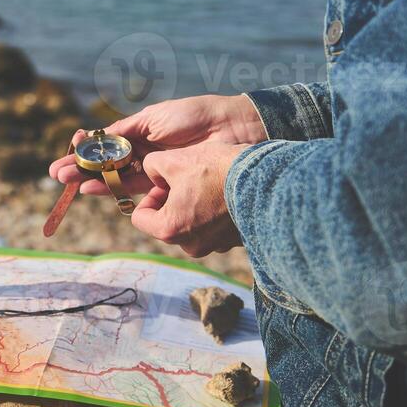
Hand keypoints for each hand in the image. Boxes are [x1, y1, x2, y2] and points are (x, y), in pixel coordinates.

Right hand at [48, 94, 266, 197]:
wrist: (230, 129)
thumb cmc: (195, 116)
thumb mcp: (155, 118)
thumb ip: (127, 130)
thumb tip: (100, 137)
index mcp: (141, 133)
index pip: (107, 144)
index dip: (88, 149)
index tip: (70, 150)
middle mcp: (144, 152)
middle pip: (107, 163)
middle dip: (82, 168)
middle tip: (58, 174)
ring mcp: (154, 169)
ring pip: (116, 177)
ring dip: (92, 180)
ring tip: (71, 183)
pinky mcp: (165, 184)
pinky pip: (135, 187)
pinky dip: (114, 189)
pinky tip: (96, 188)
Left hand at [130, 142, 249, 257]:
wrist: (265, 179)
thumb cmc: (217, 170)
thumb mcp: (174, 160)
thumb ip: (152, 166)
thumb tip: (153, 173)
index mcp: (170, 230)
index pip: (141, 218)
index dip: (150, 196)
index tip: (166, 182)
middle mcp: (191, 245)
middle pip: (168, 222)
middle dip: (173, 200)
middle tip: (188, 179)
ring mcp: (215, 246)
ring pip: (192, 224)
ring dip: (195, 205)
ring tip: (210, 184)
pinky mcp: (234, 241)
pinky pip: (215, 227)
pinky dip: (216, 212)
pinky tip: (226, 193)